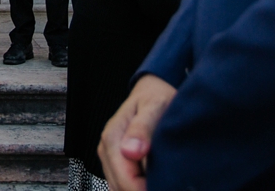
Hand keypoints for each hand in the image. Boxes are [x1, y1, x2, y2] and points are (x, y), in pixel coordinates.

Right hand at [98, 74, 176, 190]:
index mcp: (112, 137)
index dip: (146, 189)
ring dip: (139, 188)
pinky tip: (153, 179)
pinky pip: (122, 184)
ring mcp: (109, 158)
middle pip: (121, 188)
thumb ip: (142, 128)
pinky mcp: (115, 163)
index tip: (167, 186)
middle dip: (144, 189)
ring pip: (120, 188)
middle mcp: (106, 149)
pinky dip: (137, 186)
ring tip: (163, 179)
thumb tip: (131, 151)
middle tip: (169, 183)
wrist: (151, 93)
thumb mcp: (154, 107)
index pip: (125, 180)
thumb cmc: (155, 98)